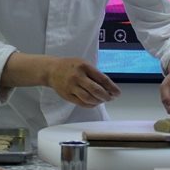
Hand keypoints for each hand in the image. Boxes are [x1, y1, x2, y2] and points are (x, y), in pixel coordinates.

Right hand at [0, 53, 120, 107]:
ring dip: (98, 101)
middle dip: (106, 96)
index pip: (102, 78)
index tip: (118, 93)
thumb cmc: (71, 66)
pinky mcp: (67, 95)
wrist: (52, 70)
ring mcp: (71, 86)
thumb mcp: (84, 64)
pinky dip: (90, 105)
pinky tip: (94, 103)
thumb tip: (108, 87)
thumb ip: (94, 74)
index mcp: (84, 66)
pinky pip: (81, 103)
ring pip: (89, 98)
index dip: (112, 87)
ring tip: (102, 100)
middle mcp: (78, 76)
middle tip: (111, 98)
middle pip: (96, 90)